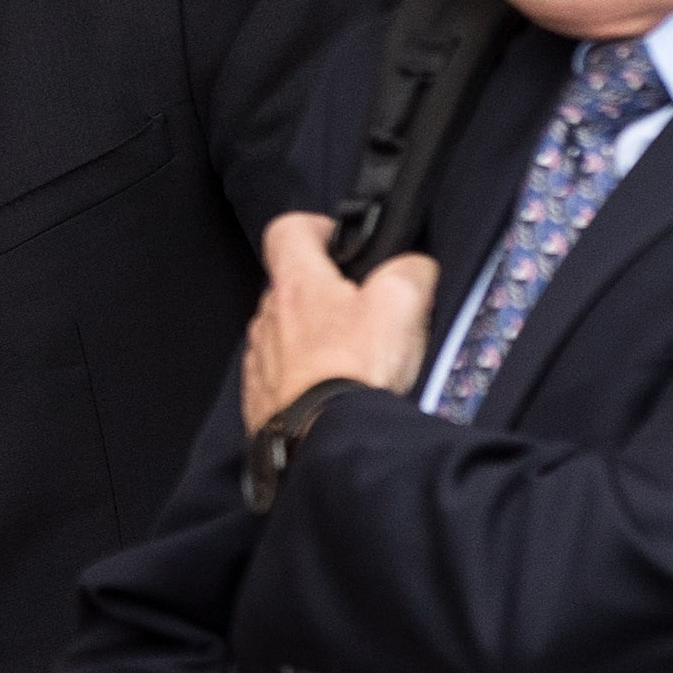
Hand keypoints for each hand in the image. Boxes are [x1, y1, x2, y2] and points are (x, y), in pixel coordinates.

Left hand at [238, 212, 436, 432]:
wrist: (323, 444)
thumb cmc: (355, 371)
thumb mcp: (401, 303)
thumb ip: (410, 271)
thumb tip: (414, 267)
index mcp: (295, 283)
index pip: (288, 229)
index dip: (317, 228)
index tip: (340, 245)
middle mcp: (266, 318)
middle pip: (290, 288)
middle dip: (324, 296)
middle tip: (364, 317)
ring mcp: (258, 362)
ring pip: (285, 336)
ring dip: (312, 343)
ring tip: (352, 366)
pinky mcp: (258, 402)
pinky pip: (279, 379)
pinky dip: (303, 382)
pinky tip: (332, 398)